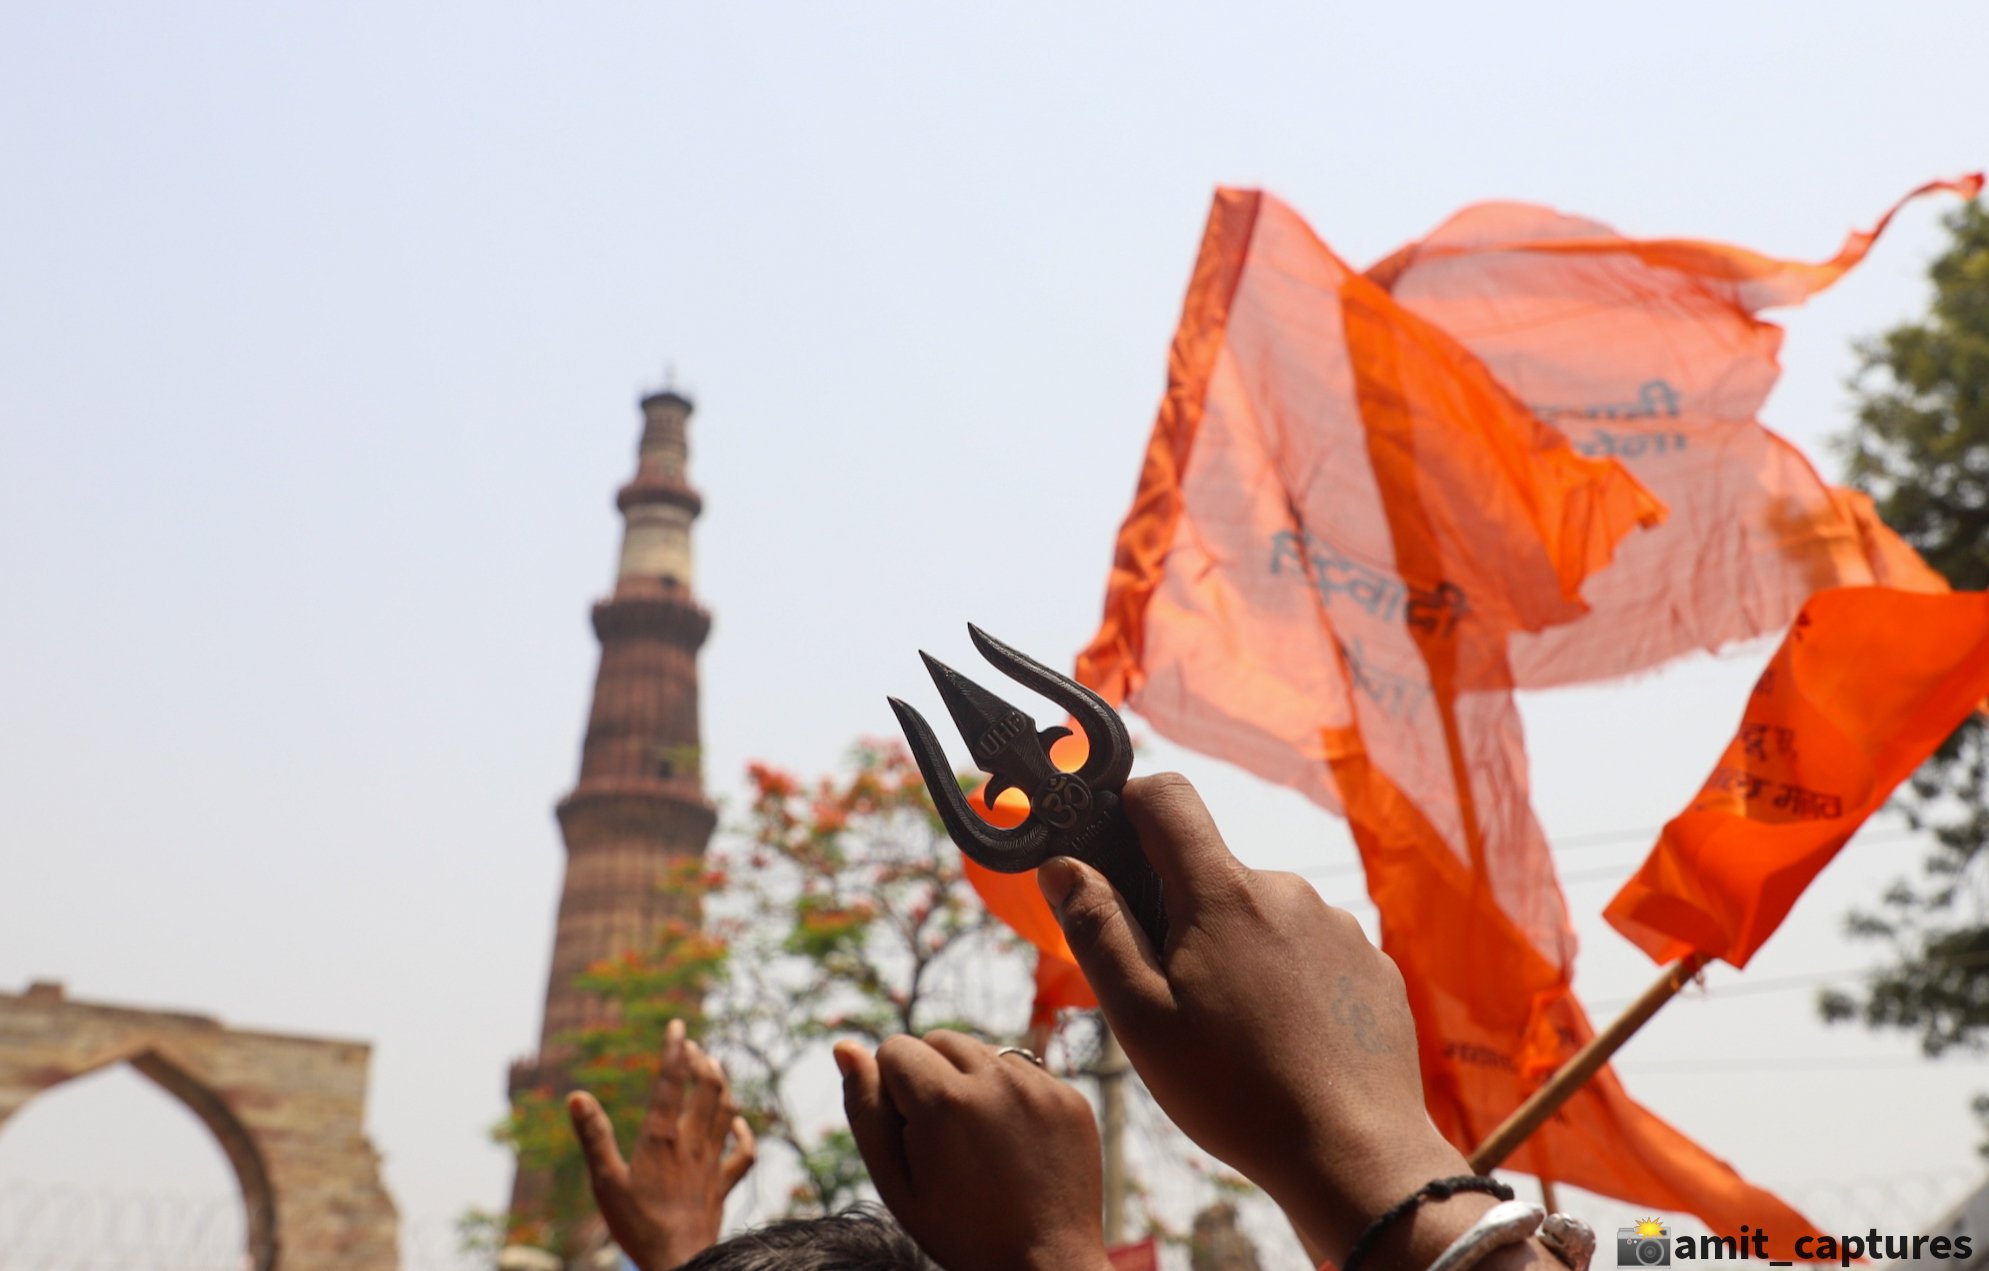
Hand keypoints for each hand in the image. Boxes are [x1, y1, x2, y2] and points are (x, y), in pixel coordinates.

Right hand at [567, 1019, 756, 1270]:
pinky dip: (743, 1132)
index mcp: (662, 1138)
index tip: (678, 1025)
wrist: (677, 1262)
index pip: (672, 1082)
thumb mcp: (605, 1181)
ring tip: (715, 1068)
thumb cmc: (637, 1225)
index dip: (675, 1050)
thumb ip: (593, 1137)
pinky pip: (743, 1153)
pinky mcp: (722, 1186)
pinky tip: (738, 1122)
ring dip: (723, 1086)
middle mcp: (693, 1144)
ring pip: (727, 1111)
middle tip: (693, 1046)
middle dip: (702, 1061)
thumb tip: (576, 1096)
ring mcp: (712, 1163)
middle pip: (708, 1088)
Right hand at [835, 1031, 1110, 1270]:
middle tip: (942, 1138)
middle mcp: (997, 1081)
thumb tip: (845, 1047)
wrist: (1047, 1267)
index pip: (895, 1048)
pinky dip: (1011, 1095)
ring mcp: (1041, 1087)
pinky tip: (1013, 1145)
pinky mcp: (1070, 1099)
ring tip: (979, 1142)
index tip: (910, 1134)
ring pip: (984, 1051)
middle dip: (930, 1076)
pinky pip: (1026, 1072)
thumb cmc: (961, 1232)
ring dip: (971, 1081)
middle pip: (940, 1040)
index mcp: (945, 1102)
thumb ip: (865, 1112)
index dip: (892, 1091)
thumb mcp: (897, 1185)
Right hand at [1036, 773, 1490, 1267]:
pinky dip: (1287, 982)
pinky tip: (1284, 1044)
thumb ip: (1097, 929)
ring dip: (1237, 952)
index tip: (1112, 851)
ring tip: (1235, 1035)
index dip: (1129, 807)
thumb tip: (1062, 865)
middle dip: (1182, 915)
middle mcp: (1286, 891)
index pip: (1166, 796)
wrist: (1355, 1156)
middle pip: (1212, 871)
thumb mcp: (1140, 1017)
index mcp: (1222, 893)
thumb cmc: (1234, 1092)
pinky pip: (1311, 953)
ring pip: (1262, 916)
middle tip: (1173, 997)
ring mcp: (1338, 927)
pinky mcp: (1371, 967)